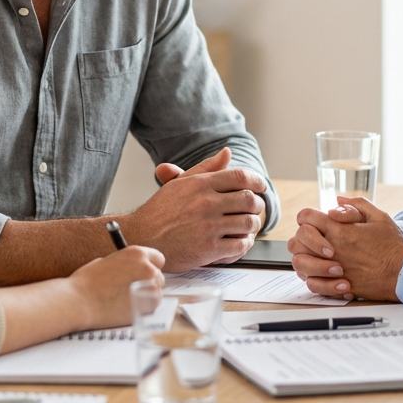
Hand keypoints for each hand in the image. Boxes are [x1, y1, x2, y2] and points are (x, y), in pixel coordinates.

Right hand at [69, 245, 164, 329]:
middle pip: (159, 277)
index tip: (144, 274)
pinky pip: (153, 307)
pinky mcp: (148, 305)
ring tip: (127, 301)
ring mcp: (150, 287)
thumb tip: (130, 270)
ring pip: (157, 293)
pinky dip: (143, 309)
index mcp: (136, 253)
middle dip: (148, 284)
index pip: (157, 259)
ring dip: (146, 297)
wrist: (79, 301)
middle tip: (133, 292)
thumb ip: (124, 264)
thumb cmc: (87, 282)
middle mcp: (147, 267)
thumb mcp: (106, 262)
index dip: (150, 267)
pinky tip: (128, 309)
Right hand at [124, 147, 266, 270]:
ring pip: (249, 223)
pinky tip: (238, 241)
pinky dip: (245, 244)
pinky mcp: (209, 249)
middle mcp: (206, 203)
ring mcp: (209, 227)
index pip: (240, 177)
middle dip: (257, 205)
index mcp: (200, 184)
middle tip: (253, 209)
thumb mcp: (181, 184)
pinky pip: (240, 245)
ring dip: (252, 225)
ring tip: (246, 226)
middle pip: (249, 200)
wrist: (141, 237)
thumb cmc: (160, 211)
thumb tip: (227, 152)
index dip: (257, 181)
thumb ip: (206, 168)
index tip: (260, 187)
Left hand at [287, 197, 402, 300]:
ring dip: (305, 259)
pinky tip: (323, 274)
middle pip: (296, 240)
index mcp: (339, 229)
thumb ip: (357, 204)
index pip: (305, 217)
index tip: (316, 222)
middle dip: (303, 238)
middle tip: (316, 241)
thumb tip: (338, 199)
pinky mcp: (336, 286)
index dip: (307, 217)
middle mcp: (331, 249)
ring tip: (318, 258)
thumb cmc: (393, 246)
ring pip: (299, 263)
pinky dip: (312, 279)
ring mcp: (331, 269)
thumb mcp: (379, 216)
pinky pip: (311, 284)